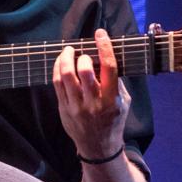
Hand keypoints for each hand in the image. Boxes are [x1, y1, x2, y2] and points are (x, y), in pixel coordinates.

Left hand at [52, 28, 131, 158]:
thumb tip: (107, 57)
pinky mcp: (64, 109)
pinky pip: (56, 83)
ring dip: (66, 58)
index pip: (109, 68)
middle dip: (82, 56)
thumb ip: (117, 82)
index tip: (100, 34)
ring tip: (68, 51)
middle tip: (82, 53)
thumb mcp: (124, 102)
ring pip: (66, 76)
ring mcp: (77, 107)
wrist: (99, 147)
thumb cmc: (113, 121)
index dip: (104, 47)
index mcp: (112, 99)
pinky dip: (57, 69)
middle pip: (84, 71)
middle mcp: (94, 103)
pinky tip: (61, 62)